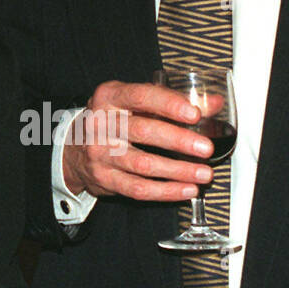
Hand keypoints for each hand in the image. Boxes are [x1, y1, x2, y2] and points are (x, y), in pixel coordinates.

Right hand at [61, 81, 212, 200]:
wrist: (76, 148)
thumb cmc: (113, 121)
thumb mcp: (134, 103)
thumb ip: (173, 101)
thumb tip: (212, 103)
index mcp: (109, 97)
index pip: (140, 96)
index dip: (168, 105)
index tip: (195, 114)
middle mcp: (100, 123)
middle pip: (142, 131)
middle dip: (178, 140)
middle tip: (206, 148)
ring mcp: (100, 152)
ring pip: (142, 164)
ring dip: (178, 170)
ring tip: (204, 173)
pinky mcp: (104, 178)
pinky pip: (138, 188)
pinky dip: (166, 191)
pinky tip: (187, 189)